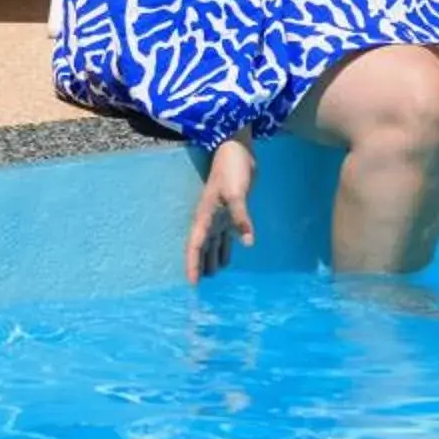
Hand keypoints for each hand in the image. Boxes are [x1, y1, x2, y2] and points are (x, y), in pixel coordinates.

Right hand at [186, 137, 256, 282]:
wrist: (237, 150)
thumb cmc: (232, 170)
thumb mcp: (236, 193)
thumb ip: (241, 218)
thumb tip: (247, 243)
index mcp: (205, 217)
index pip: (195, 246)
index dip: (192, 264)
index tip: (191, 283)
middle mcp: (209, 219)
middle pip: (202, 249)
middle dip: (200, 266)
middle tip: (202, 288)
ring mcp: (219, 215)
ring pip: (213, 243)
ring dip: (213, 258)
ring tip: (213, 276)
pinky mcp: (231, 211)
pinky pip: (226, 234)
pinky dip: (226, 246)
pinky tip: (230, 255)